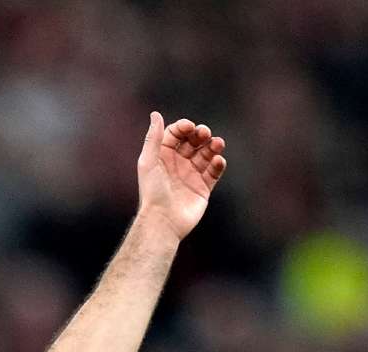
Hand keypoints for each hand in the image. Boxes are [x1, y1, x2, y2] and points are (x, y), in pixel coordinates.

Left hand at [135, 112, 226, 239]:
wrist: (163, 221)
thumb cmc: (152, 192)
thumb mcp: (149, 162)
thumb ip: (154, 138)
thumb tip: (155, 114)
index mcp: (163, 156)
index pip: (175, 135)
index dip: (183, 128)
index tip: (189, 127)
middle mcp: (177, 164)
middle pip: (193, 142)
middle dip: (200, 135)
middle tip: (205, 134)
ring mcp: (191, 175)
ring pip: (206, 155)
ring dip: (213, 147)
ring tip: (218, 144)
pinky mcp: (203, 188)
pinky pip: (214, 172)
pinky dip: (218, 165)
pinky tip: (218, 161)